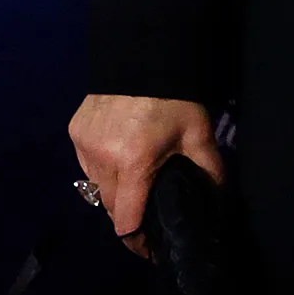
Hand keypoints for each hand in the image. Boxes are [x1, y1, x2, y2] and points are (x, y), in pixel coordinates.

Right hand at [68, 94, 222, 257]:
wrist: (145, 50)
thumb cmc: (176, 93)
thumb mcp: (198, 130)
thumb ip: (208, 167)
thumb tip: (218, 197)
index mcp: (134, 163)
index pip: (125, 221)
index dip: (136, 238)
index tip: (148, 244)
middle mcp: (103, 159)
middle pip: (109, 207)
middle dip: (127, 213)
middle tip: (146, 206)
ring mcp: (84, 146)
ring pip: (95, 185)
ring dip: (113, 189)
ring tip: (134, 180)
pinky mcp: (75, 132)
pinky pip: (86, 163)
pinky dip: (101, 166)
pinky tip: (118, 153)